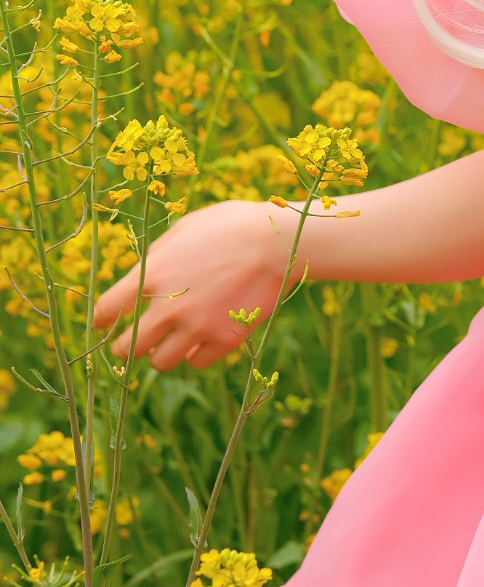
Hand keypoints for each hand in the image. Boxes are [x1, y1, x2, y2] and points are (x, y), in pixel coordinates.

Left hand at [93, 201, 300, 370]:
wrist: (277, 241)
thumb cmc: (231, 225)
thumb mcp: (185, 229)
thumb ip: (157, 257)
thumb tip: (142, 277)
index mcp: (152, 276)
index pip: (107, 310)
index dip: (102, 318)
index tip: (104, 322)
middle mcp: (167, 308)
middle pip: (127, 347)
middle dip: (126, 345)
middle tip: (133, 341)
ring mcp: (196, 327)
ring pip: (160, 362)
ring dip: (161, 353)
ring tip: (169, 342)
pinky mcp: (224, 339)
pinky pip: (197, 362)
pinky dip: (195, 354)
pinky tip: (202, 340)